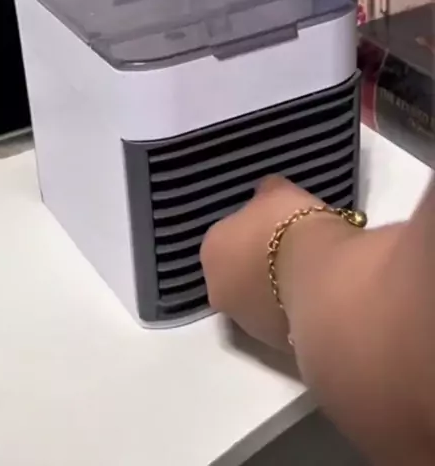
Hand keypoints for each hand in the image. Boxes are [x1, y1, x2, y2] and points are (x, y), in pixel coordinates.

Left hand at [200, 175, 329, 349]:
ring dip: (277, 289)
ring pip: (260, 299)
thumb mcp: (278, 192)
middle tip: (294, 248)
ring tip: (311, 272)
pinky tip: (319, 295)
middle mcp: (219, 291)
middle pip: (239, 271)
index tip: (278, 224)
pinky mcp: (275, 346)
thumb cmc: (292, 227)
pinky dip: (295, 309)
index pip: (227, 235)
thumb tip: (265, 197)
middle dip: (261, 262)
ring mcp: (246, 324)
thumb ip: (265, 196)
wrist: (326, 281)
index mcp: (212, 250)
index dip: (253, 228)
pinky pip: (283, 319)